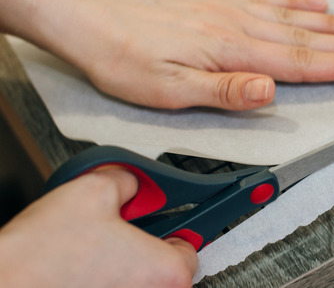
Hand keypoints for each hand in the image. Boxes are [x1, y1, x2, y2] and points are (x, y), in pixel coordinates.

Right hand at [0, 168, 197, 287]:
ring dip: (120, 261)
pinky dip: (102, 278)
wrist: (3, 286)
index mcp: (167, 271)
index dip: (175, 221)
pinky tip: (77, 266)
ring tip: (89, 247)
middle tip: (116, 225)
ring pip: (135, 279)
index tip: (172, 215)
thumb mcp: (93, 190)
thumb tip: (131, 182)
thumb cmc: (41, 258)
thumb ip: (128, 180)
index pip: (191, 244)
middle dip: (143, 240)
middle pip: (163, 263)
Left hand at [62, 0, 333, 109]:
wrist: (92, 21)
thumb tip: (271, 90)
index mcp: (233, 50)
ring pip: (295, 18)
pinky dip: (298, 1)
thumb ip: (225, 90)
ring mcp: (231, 9)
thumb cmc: (127, 60)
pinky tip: (317, 2)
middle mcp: (239, 25)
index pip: (300, 63)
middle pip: (308, 38)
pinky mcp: (219, 2)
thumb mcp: (169, 90)